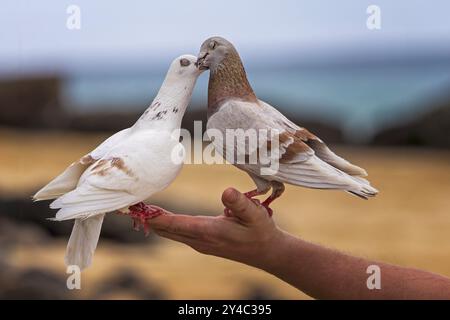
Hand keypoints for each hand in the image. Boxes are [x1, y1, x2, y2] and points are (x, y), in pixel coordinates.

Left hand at [149, 188, 285, 268]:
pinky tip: (157, 218)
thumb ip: (240, 203)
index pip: (175, 224)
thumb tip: (226, 191)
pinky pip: (176, 234)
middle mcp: (200, 240)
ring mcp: (200, 243)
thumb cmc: (261, 232)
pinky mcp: (202, 242)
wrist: (267, 252)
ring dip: (153, 221)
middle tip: (126, 205)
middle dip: (146, 218)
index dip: (155, 216)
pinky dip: (164, 225)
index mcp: (209, 232)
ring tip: (136, 209)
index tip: (136, 208)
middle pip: (166, 229)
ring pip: (169, 233)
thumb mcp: (255, 215)